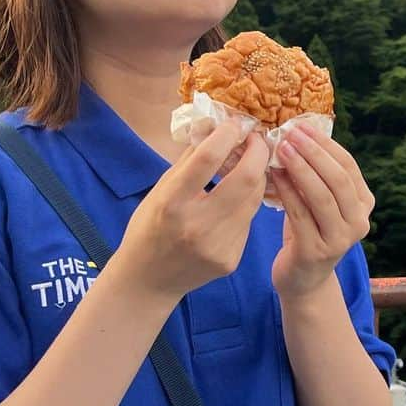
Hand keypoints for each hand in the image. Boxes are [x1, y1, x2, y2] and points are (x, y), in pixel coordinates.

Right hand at [113, 120, 268, 309]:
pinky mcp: (231, 259)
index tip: (235, 123)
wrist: (148, 281)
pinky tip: (235, 198)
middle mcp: (197, 226)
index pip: (208, 159)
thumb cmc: (149, 228)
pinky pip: (247, 220)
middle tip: (256, 139)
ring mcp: (218, 245)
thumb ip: (189, 157)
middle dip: (258, 151)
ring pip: (254, 198)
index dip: (227, 134)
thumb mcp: (160, 189)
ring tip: (250, 161)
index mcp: (172, 203)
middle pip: (246, 179)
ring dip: (256, 175)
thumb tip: (212, 123)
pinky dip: (245, 202)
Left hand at [270, 127, 374, 301]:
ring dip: (299, 168)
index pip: (349, 166)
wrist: (303, 279)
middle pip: (337, 179)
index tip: (302, 126)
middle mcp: (359, 222)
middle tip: (289, 134)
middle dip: (313, 153)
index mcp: (363, 204)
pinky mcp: (317, 252)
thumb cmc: (308, 229)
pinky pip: (300, 214)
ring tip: (280, 150)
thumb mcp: (320, 200)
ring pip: (321, 196)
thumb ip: (318, 173)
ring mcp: (340, 240)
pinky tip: (272, 175)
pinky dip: (286, 191)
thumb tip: (299, 132)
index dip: (325, 144)